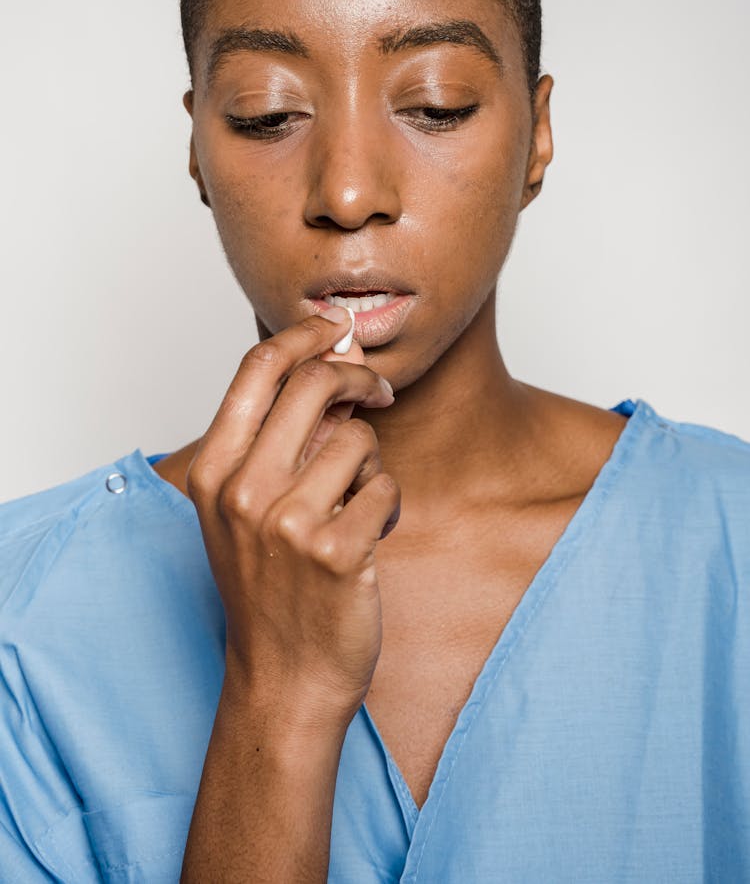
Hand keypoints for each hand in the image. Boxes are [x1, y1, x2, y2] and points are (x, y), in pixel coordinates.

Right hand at [186, 309, 398, 726]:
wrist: (284, 677)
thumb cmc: (270, 585)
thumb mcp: (248, 506)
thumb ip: (283, 432)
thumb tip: (335, 349)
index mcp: (212, 471)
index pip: (258, 367)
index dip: (305, 334)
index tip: (336, 327)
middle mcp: (242, 491)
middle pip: (316, 384)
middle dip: (360, 377)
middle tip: (378, 392)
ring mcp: (288, 522)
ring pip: (360, 438)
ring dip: (371, 463)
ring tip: (354, 503)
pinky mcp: (338, 551)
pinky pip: (386, 486)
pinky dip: (387, 505)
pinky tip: (368, 538)